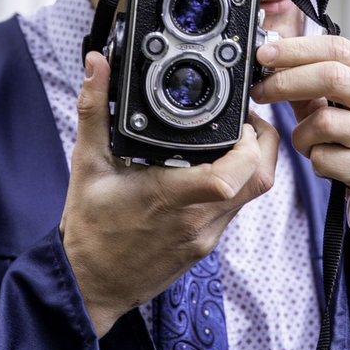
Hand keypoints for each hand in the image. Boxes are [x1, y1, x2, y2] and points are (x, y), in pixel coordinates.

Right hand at [60, 52, 279, 337]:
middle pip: (259, 181)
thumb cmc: (90, 229)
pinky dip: (238, 183)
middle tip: (245, 119)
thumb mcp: (86, 164)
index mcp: (170, 198)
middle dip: (264, 144)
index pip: (229, 175)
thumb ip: (94, 109)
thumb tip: (97, 64)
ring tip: (235, 137)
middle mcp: (197, 220)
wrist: (90, 285)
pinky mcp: (206, 246)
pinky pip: (237, 209)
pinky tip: (217, 166)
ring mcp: (206, 236)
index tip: (239, 117)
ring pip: (254, 195)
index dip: (248, 142)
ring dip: (254, 163)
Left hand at [252, 34, 349, 339]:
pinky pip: (328, 160)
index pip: (338, 49)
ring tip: (307, 144)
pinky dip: (315, 162)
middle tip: (260, 92)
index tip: (263, 55)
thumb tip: (269, 59)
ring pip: (325, 122)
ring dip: (301, 135)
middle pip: (332, 77)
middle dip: (286, 82)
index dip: (295, 49)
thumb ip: (308, 85)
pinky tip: (326, 166)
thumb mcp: (336, 111)